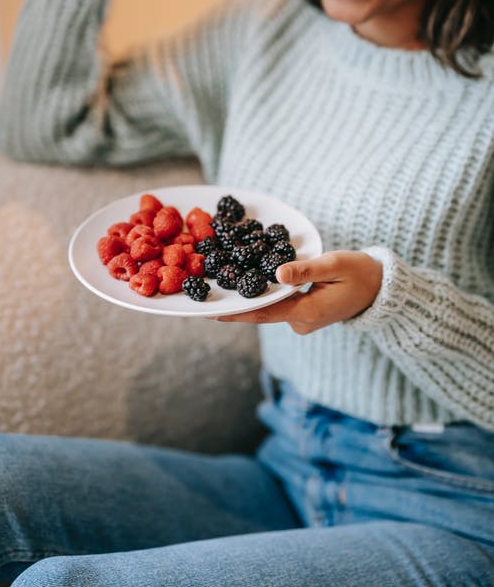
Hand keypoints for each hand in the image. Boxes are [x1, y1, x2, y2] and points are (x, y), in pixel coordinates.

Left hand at [217, 250, 382, 333]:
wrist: (380, 289)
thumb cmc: (360, 272)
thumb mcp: (335, 265)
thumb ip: (306, 270)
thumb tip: (277, 273)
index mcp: (308, 312)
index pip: (264, 313)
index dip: (237, 312)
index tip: (211, 312)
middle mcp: (301, 321)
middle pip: (262, 313)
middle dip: (236, 305)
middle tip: (205, 297)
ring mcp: (303, 321)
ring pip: (270, 309)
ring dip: (249, 299)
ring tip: (220, 287)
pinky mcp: (304, 314)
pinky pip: (279, 305)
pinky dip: (265, 296)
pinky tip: (247, 284)